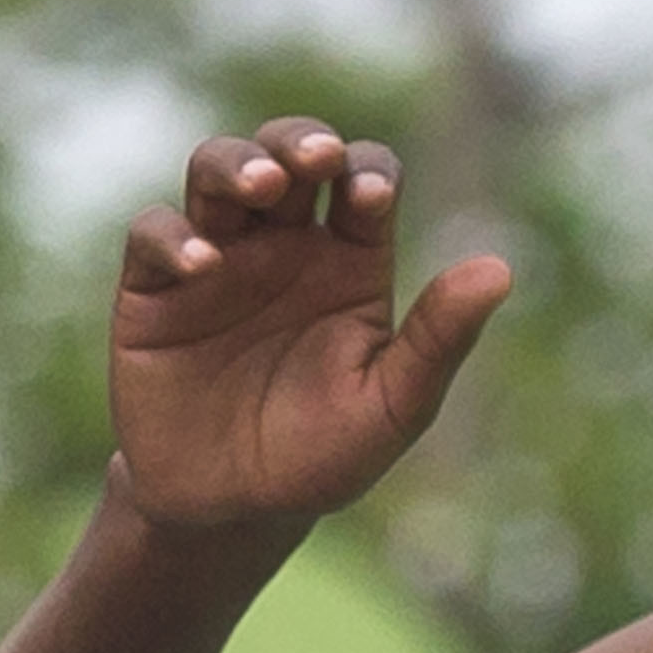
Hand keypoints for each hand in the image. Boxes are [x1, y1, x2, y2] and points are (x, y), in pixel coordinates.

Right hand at [108, 120, 514, 530]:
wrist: (234, 512)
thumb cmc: (321, 457)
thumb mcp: (390, 406)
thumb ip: (438, 340)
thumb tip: (499, 270)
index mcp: (348, 260)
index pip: (362, 180)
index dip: (366, 172)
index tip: (369, 198)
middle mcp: (283, 246)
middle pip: (289, 152)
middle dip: (300, 140)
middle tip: (315, 160)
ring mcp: (216, 258)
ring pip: (217, 170)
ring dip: (237, 164)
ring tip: (262, 186)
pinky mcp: (153, 289)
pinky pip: (154, 234)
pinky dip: (174, 237)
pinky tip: (204, 265)